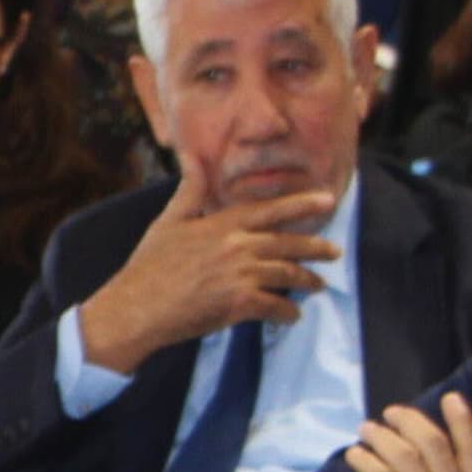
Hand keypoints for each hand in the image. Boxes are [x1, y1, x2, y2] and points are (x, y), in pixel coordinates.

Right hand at [72, 173, 340, 373]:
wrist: (136, 307)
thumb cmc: (149, 266)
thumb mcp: (168, 221)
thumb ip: (190, 190)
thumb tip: (190, 156)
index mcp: (222, 224)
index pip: (271, 209)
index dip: (302, 203)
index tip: (327, 199)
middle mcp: (236, 246)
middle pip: (288, 243)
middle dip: (316, 247)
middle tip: (335, 251)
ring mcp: (239, 275)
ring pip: (287, 274)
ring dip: (307, 281)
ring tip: (319, 285)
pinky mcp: (238, 304)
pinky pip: (275, 306)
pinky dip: (287, 312)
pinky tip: (293, 315)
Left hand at [344, 393, 471, 471]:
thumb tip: (456, 439)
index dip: (463, 420)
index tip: (450, 398)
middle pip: (432, 444)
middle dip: (410, 421)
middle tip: (390, 412)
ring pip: (403, 458)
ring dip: (382, 437)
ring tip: (366, 429)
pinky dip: (365, 464)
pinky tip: (354, 455)